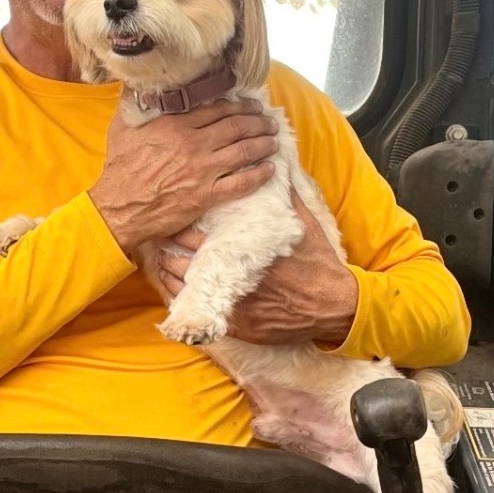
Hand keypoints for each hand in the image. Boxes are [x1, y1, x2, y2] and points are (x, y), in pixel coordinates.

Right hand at [89, 99, 279, 255]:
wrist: (119, 208)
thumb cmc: (119, 170)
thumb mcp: (122, 128)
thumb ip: (133, 103)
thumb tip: (135, 82)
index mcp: (176, 125)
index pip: (217, 109)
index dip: (239, 106)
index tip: (251, 106)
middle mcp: (193, 144)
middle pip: (236, 127)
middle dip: (258, 122)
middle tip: (269, 121)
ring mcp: (202, 170)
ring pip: (244, 151)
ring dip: (263, 144)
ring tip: (274, 141)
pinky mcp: (206, 195)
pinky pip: (241, 183)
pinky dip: (258, 175)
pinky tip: (269, 170)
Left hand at [157, 191, 358, 344]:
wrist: (333, 305)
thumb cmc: (318, 263)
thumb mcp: (304, 224)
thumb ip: (285, 197)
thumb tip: (276, 167)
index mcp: (247, 247)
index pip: (198, 234)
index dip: (180, 227)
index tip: (173, 218)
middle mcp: (236, 275)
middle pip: (184, 258)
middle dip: (169, 247)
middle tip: (159, 237)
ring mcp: (233, 302)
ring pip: (183, 286)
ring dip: (169, 271)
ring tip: (161, 259)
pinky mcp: (237, 325)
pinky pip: (198, 312)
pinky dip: (180, 297)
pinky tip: (173, 287)